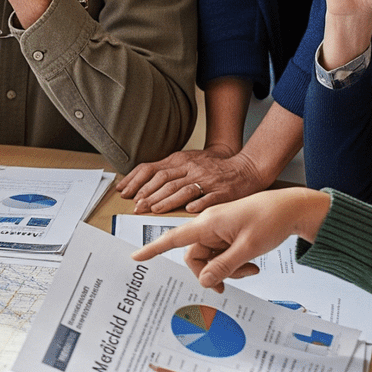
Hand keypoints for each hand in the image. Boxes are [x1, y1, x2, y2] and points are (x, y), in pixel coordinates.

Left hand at [117, 145, 269, 214]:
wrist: (245, 168)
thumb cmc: (213, 168)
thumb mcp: (187, 162)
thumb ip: (166, 171)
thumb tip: (140, 183)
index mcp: (180, 161)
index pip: (152, 169)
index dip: (137, 181)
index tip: (125, 193)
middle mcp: (191, 168)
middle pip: (165, 180)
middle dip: (148, 194)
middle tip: (136, 208)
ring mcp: (207, 179)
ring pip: (183, 189)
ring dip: (167, 200)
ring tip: (154, 210)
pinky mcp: (222, 191)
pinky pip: (209, 197)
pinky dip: (198, 203)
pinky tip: (189, 209)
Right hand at [129, 188, 332, 290]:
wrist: (291, 209)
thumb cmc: (270, 219)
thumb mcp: (247, 248)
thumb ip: (223, 266)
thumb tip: (205, 281)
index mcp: (207, 223)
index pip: (173, 238)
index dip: (153, 249)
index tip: (136, 257)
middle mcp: (209, 225)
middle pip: (195, 257)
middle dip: (212, 272)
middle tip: (232, 281)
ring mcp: (219, 230)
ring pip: (211, 259)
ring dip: (227, 269)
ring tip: (250, 268)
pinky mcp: (229, 234)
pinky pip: (222, 255)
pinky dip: (234, 263)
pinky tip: (251, 264)